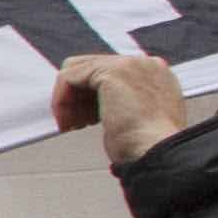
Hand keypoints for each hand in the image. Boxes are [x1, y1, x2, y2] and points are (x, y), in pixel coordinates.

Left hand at [49, 49, 189, 167]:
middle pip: (93, 68)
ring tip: (69, 126)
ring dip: (67, 100)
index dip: (92, 98)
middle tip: (73, 124)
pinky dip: (60, 100)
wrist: (157, 154)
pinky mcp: (111, 72)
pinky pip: (68, 78)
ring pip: (77, 70)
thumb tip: (104, 108)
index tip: (86, 121)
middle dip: (77, 97)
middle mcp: (145, 63)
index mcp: (155, 75)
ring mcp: (129, 64)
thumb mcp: (140, 121)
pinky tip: (66, 122)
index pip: (112, 74)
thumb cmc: (148, 149)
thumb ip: (127, 104)